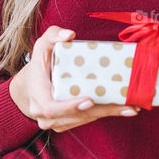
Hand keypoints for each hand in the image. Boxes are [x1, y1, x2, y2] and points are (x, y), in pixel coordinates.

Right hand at [9, 25, 140, 132]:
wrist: (29, 87)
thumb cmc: (39, 64)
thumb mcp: (42, 45)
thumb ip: (53, 34)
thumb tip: (69, 34)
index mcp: (37, 94)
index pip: (51, 107)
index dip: (69, 106)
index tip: (89, 100)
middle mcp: (43, 114)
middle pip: (75, 116)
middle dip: (101, 111)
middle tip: (126, 106)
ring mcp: (53, 122)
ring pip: (82, 120)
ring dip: (106, 114)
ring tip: (130, 107)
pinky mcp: (64, 124)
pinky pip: (84, 121)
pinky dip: (102, 115)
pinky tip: (121, 110)